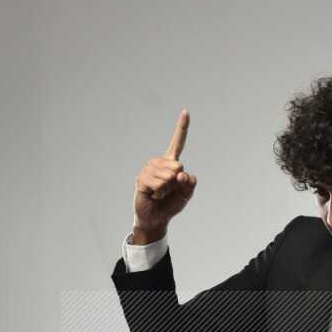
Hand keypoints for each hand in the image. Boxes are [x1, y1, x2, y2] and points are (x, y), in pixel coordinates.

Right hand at [132, 110, 196, 241]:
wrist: (156, 219)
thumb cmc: (170, 204)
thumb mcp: (187, 194)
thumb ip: (190, 183)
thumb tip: (180, 174)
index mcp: (171, 163)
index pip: (178, 143)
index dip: (182, 128)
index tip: (186, 112)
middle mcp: (159, 163)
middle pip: (178, 167)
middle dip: (176, 183)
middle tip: (168, 191)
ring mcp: (148, 170)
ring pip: (168, 177)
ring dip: (167, 190)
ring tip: (159, 194)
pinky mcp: (141, 179)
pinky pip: (158, 184)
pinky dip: (159, 193)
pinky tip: (153, 195)